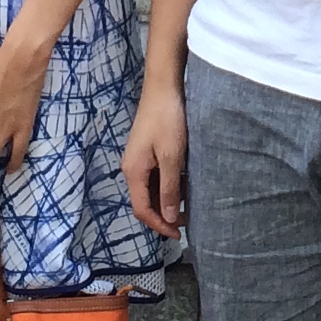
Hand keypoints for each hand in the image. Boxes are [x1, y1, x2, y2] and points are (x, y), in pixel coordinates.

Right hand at [124, 82, 188, 237]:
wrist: (163, 87)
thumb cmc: (167, 120)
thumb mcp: (172, 157)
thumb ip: (169, 188)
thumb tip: (167, 217)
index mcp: (133, 172)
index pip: (141, 209)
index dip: (158, 224)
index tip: (177, 234)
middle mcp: (132, 167)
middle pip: (144, 200)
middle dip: (163, 214)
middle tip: (186, 220)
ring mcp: (138, 158)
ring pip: (151, 189)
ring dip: (167, 199)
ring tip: (188, 204)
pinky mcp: (147, 149)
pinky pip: (155, 176)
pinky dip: (168, 184)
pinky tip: (184, 183)